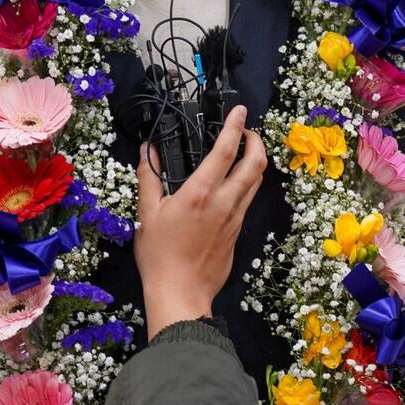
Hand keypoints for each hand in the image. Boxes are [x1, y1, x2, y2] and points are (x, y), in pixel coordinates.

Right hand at [135, 105, 266, 337]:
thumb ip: (149, 179)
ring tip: (244, 151)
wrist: (181, 294)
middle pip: (255, 163)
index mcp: (202, 193)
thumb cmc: (159, 256)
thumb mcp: (147, 214)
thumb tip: (147, 151)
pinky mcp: (238, 232)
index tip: (240, 110)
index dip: (236, 126)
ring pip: (256, 181)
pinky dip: (247, 183)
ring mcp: (235, 217)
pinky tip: (233, 183)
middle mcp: (225, 202)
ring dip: (255, 161)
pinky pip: (248, 200)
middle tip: (248, 130)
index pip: (227, 150)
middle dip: (257, 140)